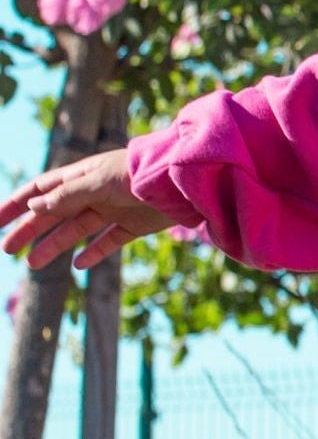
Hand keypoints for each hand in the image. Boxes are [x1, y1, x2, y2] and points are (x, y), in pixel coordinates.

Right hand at [0, 149, 173, 271]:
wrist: (179, 181)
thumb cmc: (136, 173)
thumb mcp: (97, 183)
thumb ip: (66, 196)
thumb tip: (32, 207)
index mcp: (79, 176)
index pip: (39, 191)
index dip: (15, 205)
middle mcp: (92, 192)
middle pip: (52, 214)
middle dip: (28, 230)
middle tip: (6, 249)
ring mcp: (112, 209)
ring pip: (75, 230)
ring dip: (53, 245)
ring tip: (32, 264)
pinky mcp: (132, 225)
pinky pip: (108, 242)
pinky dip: (93, 253)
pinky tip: (79, 265)